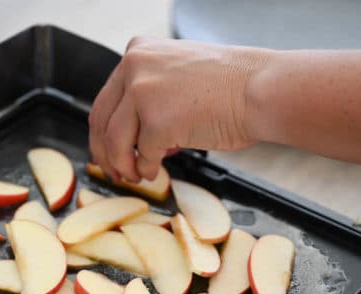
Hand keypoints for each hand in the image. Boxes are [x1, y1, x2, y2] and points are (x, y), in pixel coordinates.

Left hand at [88, 36, 266, 181]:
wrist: (259, 89)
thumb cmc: (231, 86)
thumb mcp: (179, 73)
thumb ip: (151, 93)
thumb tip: (132, 133)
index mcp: (138, 50)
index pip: (106, 97)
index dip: (103, 130)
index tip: (107, 148)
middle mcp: (134, 67)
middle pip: (101, 119)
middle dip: (105, 152)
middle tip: (114, 171)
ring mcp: (143, 93)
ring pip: (114, 141)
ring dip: (123, 165)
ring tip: (135, 176)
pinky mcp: (156, 122)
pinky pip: (142, 156)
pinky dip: (147, 169)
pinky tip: (156, 171)